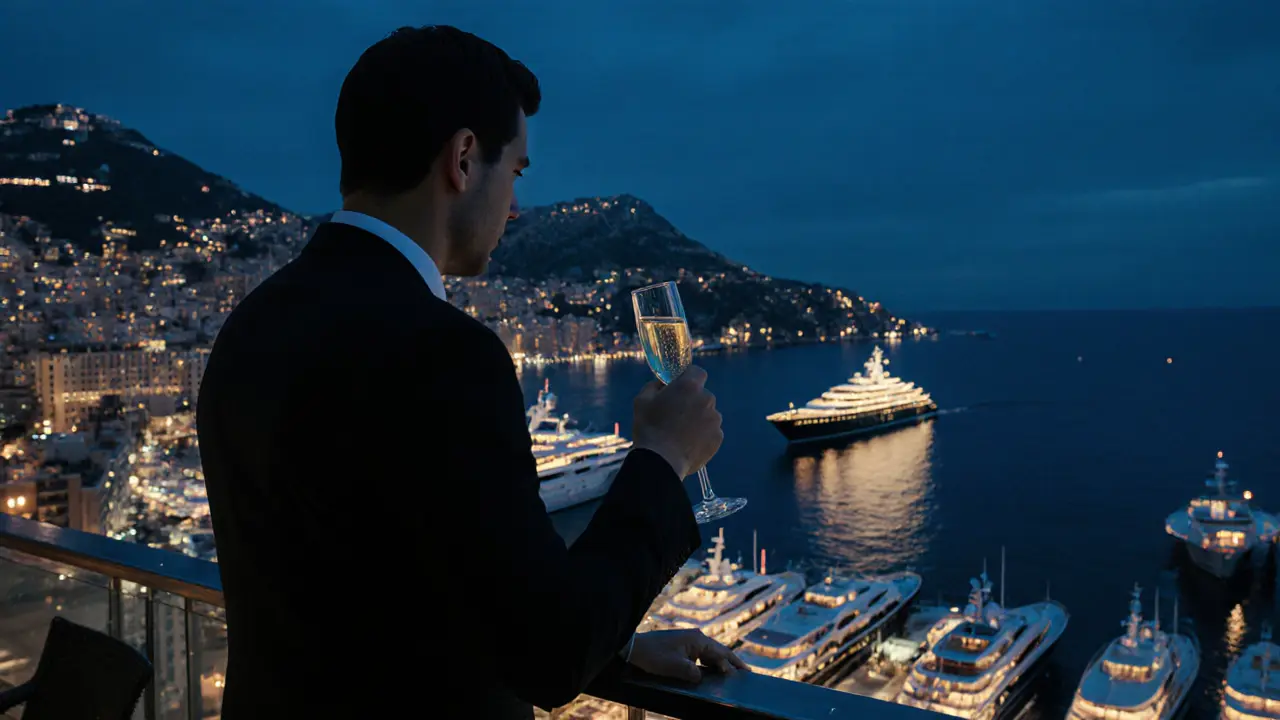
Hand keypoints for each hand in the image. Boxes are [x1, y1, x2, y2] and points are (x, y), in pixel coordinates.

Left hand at [627, 630, 747, 682]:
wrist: (635, 648)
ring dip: (720, 663)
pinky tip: (713, 672)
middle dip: (732, 662)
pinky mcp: (683, 647)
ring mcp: (690, 641)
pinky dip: (709, 664)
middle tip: (747, 673)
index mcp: (697, 640)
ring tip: (733, 674)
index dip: (732, 664)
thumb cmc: (654, 656)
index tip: (743, 674)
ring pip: (711, 654)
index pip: (721, 653)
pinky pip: (701, 656)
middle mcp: (696, 638)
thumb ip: (692, 673)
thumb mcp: (674, 667)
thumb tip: (702, 677)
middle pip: (719, 651)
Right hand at [631, 365, 722, 478]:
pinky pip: (711, 431)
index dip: (688, 378)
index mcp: (689, 386)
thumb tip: (662, 384)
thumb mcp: (642, 400)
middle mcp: (707, 399)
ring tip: (681, 433)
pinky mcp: (718, 438)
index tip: (679, 388)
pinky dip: (703, 435)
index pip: (697, 372)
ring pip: (708, 414)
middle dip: (692, 401)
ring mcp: (715, 420)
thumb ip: (654, 385)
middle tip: (676, 415)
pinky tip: (688, 443)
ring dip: (698, 419)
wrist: (661, 461)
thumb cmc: (649, 428)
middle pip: (702, 395)